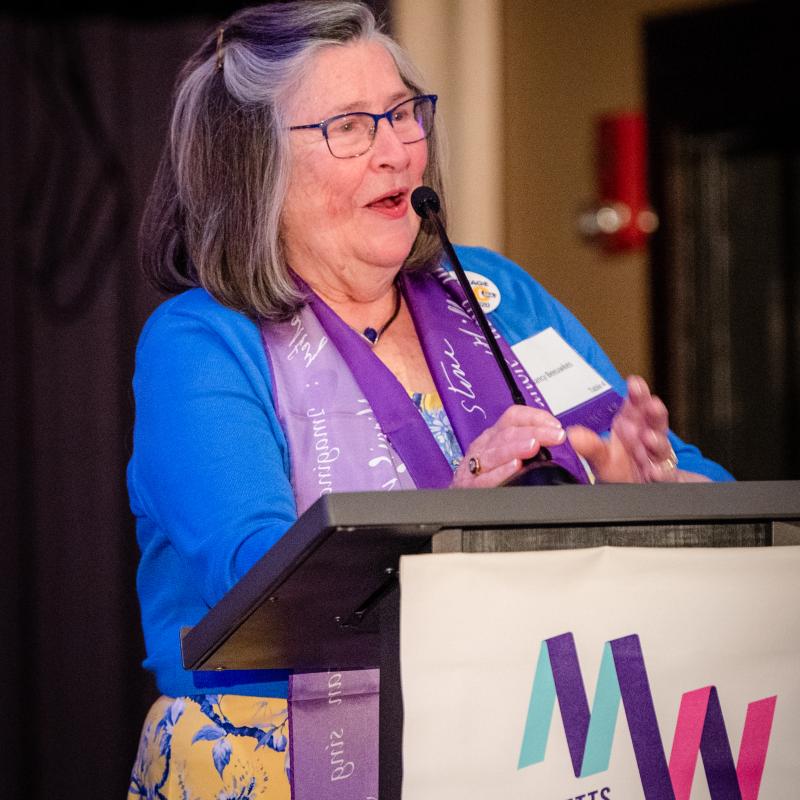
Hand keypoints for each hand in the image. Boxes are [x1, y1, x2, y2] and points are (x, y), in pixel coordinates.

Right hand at [451, 405, 567, 487]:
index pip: (513, 417)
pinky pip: (485, 478)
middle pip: (507, 433)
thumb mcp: (507, 454)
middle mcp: (484, 446)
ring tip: (534, 446)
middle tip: (556, 436)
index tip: (556, 426)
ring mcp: (475, 465)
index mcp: (494, 435)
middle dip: (535, 432)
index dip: (535, 417)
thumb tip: (558, 440)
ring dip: (517, 447)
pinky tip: (515, 467)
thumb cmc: (490, 476)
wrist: (460, 501)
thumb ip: (528, 446)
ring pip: (495, 452)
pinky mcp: (470, 485)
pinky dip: (501, 472)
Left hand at [566, 375, 708, 482]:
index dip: (636, 395)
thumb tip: (572, 434)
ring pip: (661, 447)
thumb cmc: (621, 468)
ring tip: (650, 438)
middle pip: (653, 422)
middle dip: (652, 412)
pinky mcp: (664, 478)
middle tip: (650, 403)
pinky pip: (665, 475)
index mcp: (631, 429)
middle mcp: (647, 440)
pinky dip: (661, 473)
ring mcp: (657, 459)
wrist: (641, 488)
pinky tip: (655, 471)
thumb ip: (590, 446)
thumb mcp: (603, 456)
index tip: (634, 383)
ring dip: (657, 441)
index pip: (635, 408)